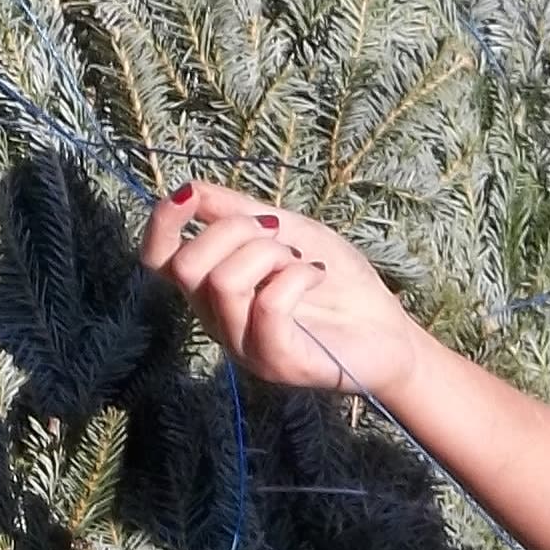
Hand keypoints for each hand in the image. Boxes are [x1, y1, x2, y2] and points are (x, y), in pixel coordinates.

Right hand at [146, 182, 423, 398]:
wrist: (391, 334)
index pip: (158, 261)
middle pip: (187, 266)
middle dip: (234, 231)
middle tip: (279, 237)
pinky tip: (316, 276)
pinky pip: (268, 305)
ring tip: (302, 262)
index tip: (192, 195)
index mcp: (213, 290)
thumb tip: (189, 187)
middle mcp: (219, 321)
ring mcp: (245, 346)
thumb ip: (239, 213)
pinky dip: (296, 276)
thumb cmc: (338, 284)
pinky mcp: (277, 362)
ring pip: (223, 282)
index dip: (162, 223)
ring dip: (270, 254)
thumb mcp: (289, 232)